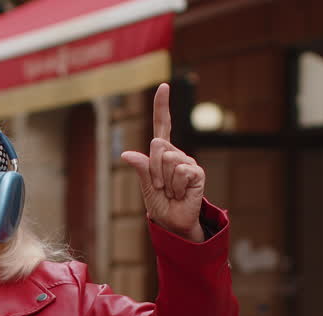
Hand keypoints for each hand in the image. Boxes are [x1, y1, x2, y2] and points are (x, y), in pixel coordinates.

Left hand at [121, 83, 206, 241]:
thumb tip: (126, 154)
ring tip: (171, 191)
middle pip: (157, 146)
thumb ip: (141, 169)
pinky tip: (181, 193)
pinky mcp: (197, 172)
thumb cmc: (160, 204)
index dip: (162, 106)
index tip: (164, 85)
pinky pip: (179, 172)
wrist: (175, 223)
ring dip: (164, 181)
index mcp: (162, 153)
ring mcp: (187, 162)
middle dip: (152, 169)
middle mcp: (176, 153)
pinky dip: (176, 186)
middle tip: (159, 186)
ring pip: (167, 160)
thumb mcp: (146, 186)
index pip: (162, 125)